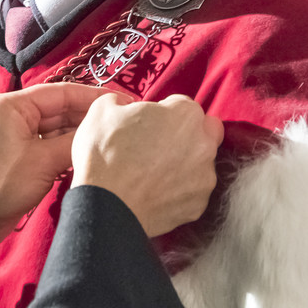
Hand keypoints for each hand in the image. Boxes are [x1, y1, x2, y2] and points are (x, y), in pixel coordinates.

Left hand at [0, 83, 112, 261]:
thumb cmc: (0, 185)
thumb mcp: (43, 161)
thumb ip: (74, 142)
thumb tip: (103, 132)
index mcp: (12, 105)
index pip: (61, 92)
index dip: (93, 97)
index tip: (121, 103)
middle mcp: (12, 115)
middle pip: (59, 110)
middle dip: (88, 117)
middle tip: (120, 125)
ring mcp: (14, 136)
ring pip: (56, 129)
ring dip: (79, 135)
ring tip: (111, 140)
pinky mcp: (18, 157)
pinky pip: (48, 146)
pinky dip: (66, 150)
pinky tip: (90, 155)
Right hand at [72, 93, 223, 237]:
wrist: (105, 207)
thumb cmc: (104, 155)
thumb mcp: (102, 111)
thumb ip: (122, 100)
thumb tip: (126, 106)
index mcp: (185, 115)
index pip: (183, 105)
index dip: (164, 112)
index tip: (149, 124)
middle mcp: (203, 144)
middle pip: (205, 131)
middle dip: (189, 134)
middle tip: (160, 144)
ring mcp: (204, 177)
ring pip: (202, 164)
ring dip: (185, 164)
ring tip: (153, 174)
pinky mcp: (198, 205)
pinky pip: (193, 192)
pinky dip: (179, 191)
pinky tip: (156, 192)